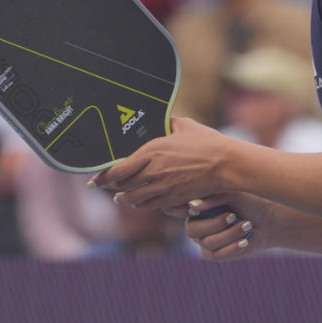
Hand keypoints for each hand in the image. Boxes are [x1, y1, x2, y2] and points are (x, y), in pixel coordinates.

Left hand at [93, 116, 240, 211]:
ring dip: (124, 198)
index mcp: (152, 151)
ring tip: (119, 197)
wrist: (227, 164)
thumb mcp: (184, 126)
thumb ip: (168, 122)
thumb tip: (162, 117)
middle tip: (103, 186)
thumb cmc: (208, 142)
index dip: (102, 176)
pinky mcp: (174, 198)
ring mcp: (163, 187)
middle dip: (111, 187)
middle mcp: (153, 172)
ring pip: (134, 198)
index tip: (94, 179)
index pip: (118, 169)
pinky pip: (150, 205)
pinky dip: (141, 204)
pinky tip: (139, 201)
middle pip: (123, 185)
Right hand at [177, 193, 270, 261]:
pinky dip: (231, 248)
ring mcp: (204, 241)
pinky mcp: (214, 254)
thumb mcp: (232, 194)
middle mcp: (196, 224)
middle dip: (215, 224)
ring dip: (230, 234)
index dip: (193, 211)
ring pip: (208, 243)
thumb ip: (213, 198)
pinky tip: (244, 241)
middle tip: (233, 216)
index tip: (209, 207)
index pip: (182, 211)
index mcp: (195, 207)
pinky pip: (215, 255)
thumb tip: (193, 205)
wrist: (266, 221)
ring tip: (247, 225)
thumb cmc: (248, 202)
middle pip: (192, 230)